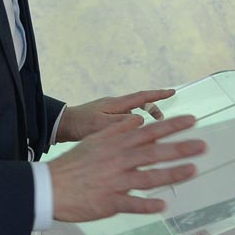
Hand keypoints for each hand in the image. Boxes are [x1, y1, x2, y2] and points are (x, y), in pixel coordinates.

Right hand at [48, 113, 205, 223]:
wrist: (52, 186)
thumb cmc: (75, 163)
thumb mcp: (96, 139)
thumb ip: (118, 129)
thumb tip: (138, 119)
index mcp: (116, 144)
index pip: (149, 131)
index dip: (172, 126)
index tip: (192, 120)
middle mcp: (119, 160)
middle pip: (154, 153)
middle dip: (180, 148)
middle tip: (203, 145)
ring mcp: (115, 181)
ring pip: (149, 177)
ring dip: (172, 174)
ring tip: (193, 170)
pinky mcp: (110, 202)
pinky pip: (132, 204)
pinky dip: (148, 205)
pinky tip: (163, 206)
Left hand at [56, 88, 174, 142]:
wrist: (62, 126)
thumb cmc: (79, 124)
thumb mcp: (101, 124)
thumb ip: (121, 123)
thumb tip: (141, 120)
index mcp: (116, 104)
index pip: (141, 97)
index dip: (158, 94)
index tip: (172, 91)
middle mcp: (115, 106)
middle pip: (140, 105)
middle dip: (153, 110)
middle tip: (163, 120)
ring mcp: (110, 113)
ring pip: (133, 117)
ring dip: (142, 124)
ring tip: (148, 137)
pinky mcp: (106, 122)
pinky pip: (125, 124)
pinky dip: (132, 130)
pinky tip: (132, 143)